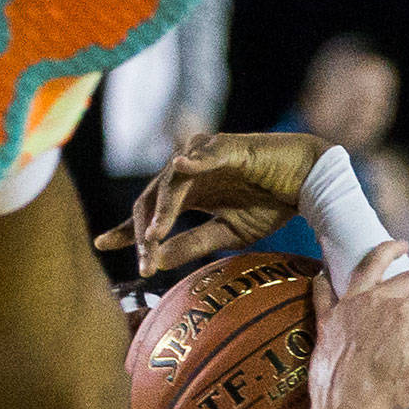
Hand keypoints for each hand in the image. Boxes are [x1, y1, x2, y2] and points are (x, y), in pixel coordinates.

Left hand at [96, 132, 331, 276]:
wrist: (307, 182)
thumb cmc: (269, 204)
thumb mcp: (226, 233)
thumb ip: (190, 245)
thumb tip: (156, 263)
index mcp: (187, 194)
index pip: (147, 212)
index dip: (124, 229)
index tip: (100, 245)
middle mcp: (188, 172)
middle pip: (150, 200)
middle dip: (142, 232)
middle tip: (142, 261)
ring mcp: (203, 156)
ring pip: (170, 183)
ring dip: (161, 210)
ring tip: (153, 236)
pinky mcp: (226, 146)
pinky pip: (202, 156)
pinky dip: (190, 162)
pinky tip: (179, 169)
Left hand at [306, 240, 408, 408]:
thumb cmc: (389, 391)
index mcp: (405, 312)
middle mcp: (377, 301)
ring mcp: (350, 307)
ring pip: (369, 268)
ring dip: (386, 253)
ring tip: (399, 247)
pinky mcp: (327, 320)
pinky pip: (324, 292)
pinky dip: (325, 280)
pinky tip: (326, 273)